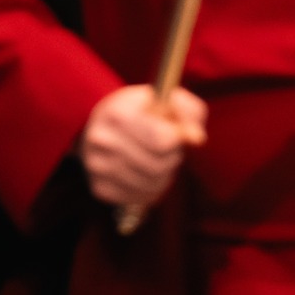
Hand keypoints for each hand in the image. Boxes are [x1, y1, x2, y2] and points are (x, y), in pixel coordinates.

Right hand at [80, 84, 207, 217]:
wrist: (100, 122)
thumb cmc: (140, 109)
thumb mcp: (164, 97)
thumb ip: (188, 111)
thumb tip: (196, 138)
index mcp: (116, 112)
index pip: (160, 140)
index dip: (178, 139)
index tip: (181, 134)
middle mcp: (101, 140)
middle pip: (158, 165)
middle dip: (173, 158)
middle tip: (171, 147)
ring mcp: (97, 166)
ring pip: (152, 184)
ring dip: (166, 174)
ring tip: (160, 158)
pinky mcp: (99, 187)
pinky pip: (141, 198)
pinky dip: (153, 189)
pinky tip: (148, 172)